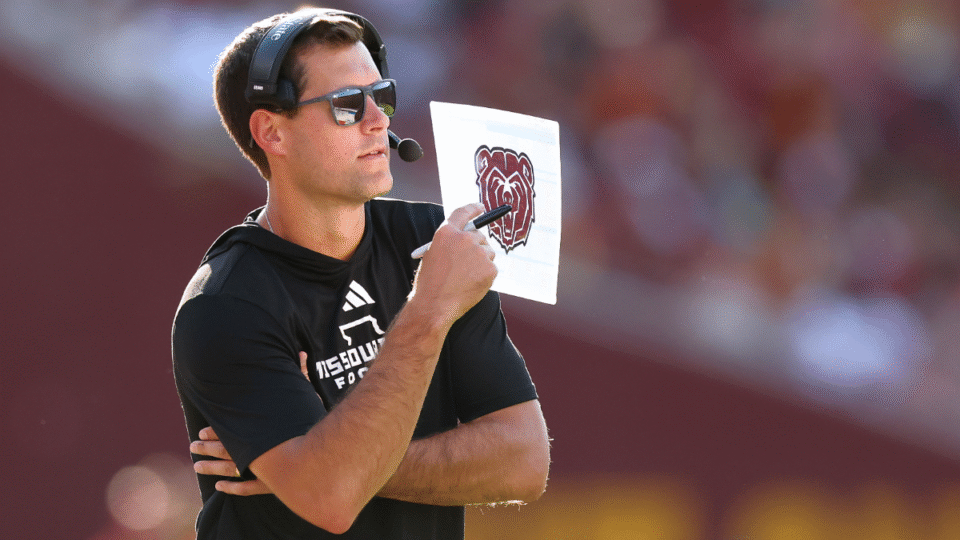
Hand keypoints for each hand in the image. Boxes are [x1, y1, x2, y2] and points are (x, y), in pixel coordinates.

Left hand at [190, 352, 310, 494]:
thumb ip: (301, 376)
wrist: (326, 458)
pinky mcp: (272, 487)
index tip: (202, 429)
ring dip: (212, 468)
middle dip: (208, 448)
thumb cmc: (314, 425)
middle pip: (227, 450)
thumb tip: (303, 353)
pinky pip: (248, 489)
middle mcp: (258, 453)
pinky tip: (220, 487)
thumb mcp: (307, 399)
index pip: (231, 430)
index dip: (217, 430)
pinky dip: (233, 488)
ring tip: (197, 466)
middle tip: (193, 445)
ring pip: (232, 471)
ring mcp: (264, 473)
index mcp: (260, 433)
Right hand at [410, 203, 497, 324]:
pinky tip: (471, 284)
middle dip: (476, 246)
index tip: (481, 207)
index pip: (463, 213)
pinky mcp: (489, 268)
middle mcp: (464, 238)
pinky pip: (491, 267)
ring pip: (488, 252)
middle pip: (479, 235)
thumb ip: (449, 243)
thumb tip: (467, 240)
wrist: (434, 305)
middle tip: (468, 262)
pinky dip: (484, 275)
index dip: (473, 209)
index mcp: (446, 232)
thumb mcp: (433, 254)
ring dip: (481, 261)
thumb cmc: (430, 283)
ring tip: (465, 277)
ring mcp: (479, 252)